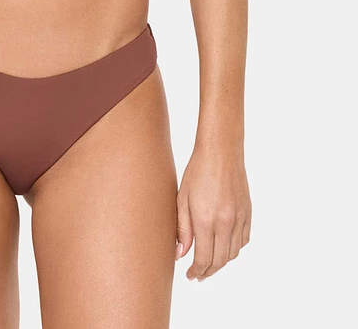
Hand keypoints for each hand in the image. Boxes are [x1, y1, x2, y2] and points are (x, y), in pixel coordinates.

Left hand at [175, 145, 250, 280]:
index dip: (196, 271)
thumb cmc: (197, 172)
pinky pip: (243, 240)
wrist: (221, 152)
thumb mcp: (182, 199)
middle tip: (198, 275)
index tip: (190, 276)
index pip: (204, 259)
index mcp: (206, 220)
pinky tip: (224, 247)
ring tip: (210, 263)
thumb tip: (181, 255)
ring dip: (221, 262)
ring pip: (233, 253)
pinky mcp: (248, 213)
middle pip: (220, 261)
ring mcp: (239, 219)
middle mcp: (226, 223)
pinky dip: (234, 249)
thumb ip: (183, 229)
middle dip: (208, 271)